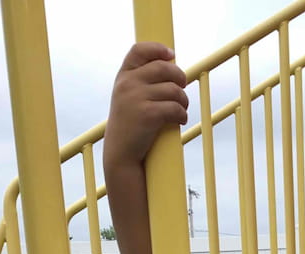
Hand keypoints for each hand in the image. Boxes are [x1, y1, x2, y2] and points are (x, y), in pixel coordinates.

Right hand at [104, 42, 188, 169]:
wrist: (121, 153)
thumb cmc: (129, 126)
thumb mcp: (127, 98)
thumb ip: (140, 81)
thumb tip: (169, 66)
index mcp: (123, 76)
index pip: (139, 50)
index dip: (157, 49)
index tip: (171, 55)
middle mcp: (128, 83)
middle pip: (164, 68)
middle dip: (179, 77)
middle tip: (183, 86)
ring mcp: (137, 98)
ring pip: (174, 90)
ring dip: (183, 100)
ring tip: (182, 109)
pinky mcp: (149, 115)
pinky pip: (175, 108)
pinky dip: (182, 115)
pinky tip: (180, 120)